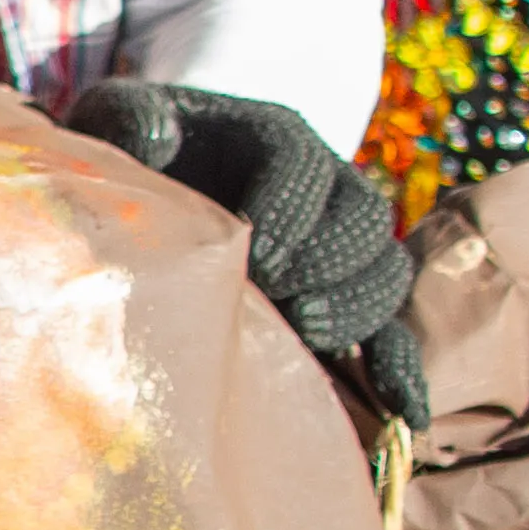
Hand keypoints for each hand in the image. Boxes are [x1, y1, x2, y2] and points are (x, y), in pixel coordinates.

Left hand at [67, 75, 424, 427]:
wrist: (158, 192)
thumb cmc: (139, 154)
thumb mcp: (122, 119)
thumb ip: (133, 118)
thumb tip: (154, 137)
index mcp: (274, 137)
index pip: (303, 162)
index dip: (290, 208)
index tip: (256, 253)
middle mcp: (326, 188)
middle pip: (362, 218)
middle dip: (328, 261)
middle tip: (286, 299)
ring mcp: (342, 249)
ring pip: (385, 273)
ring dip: (357, 308)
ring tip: (309, 334)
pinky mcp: (342, 304)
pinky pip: (393, 335)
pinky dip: (401, 369)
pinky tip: (406, 411)